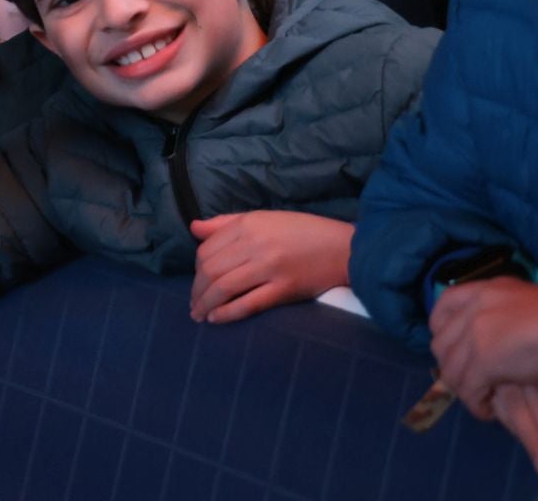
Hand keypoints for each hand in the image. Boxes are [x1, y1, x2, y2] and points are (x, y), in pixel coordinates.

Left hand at [187, 211, 351, 322]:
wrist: (343, 249)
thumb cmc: (303, 231)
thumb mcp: (264, 218)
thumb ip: (226, 223)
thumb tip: (194, 228)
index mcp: (249, 224)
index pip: (207, 248)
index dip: (196, 268)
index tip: (197, 280)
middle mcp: (255, 244)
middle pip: (211, 269)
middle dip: (197, 290)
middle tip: (194, 303)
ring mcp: (269, 267)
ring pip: (224, 287)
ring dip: (205, 304)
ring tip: (199, 315)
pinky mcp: (284, 289)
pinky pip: (247, 304)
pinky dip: (226, 313)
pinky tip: (216, 318)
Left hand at [430, 278, 537, 413]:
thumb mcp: (531, 304)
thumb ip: (509, 314)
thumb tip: (503, 336)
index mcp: (487, 289)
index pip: (445, 304)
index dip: (441, 329)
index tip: (452, 348)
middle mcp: (475, 307)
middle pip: (442, 342)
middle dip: (451, 366)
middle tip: (469, 382)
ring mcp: (476, 333)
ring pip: (451, 369)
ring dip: (465, 390)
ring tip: (481, 401)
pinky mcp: (483, 361)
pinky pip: (469, 389)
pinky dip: (477, 404)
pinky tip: (489, 411)